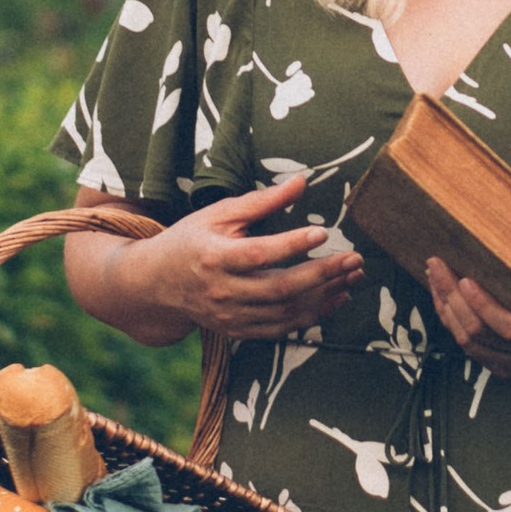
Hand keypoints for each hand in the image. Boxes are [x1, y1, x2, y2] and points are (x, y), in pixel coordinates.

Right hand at [131, 173, 362, 342]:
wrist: (156, 283)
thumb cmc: (190, 240)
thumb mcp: (218, 214)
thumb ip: (261, 201)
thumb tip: (301, 181)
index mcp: (214, 257)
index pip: (258, 254)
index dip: (291, 245)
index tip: (323, 232)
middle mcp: (222, 291)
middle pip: (279, 289)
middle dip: (322, 275)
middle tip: (354, 259)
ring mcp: (230, 316)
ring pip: (286, 313)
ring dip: (325, 297)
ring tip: (353, 277)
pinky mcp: (238, 330)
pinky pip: (282, 329)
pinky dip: (312, 316)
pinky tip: (335, 299)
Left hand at [424, 248, 510, 375]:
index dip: (483, 307)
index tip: (465, 278)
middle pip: (480, 333)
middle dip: (452, 298)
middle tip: (437, 264)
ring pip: (468, 342)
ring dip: (445, 308)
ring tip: (435, 275)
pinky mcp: (504, 365)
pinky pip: (469, 347)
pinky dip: (450, 321)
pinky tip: (442, 295)